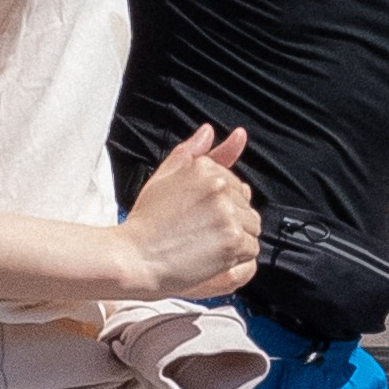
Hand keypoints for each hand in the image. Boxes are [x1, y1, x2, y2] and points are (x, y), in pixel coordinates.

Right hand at [116, 125, 259, 297]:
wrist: (135, 258)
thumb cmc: (146, 222)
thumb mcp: (163, 177)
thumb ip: (190, 152)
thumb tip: (208, 131)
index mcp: (205, 168)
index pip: (235, 182)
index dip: (220, 203)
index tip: (200, 215)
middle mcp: (219, 186)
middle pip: (246, 204)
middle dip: (229, 219)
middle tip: (198, 231)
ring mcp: (228, 213)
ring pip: (252, 226)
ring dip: (235, 238)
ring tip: (205, 243)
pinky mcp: (233, 240)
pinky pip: (252, 248)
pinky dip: (236, 256)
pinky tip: (212, 256)